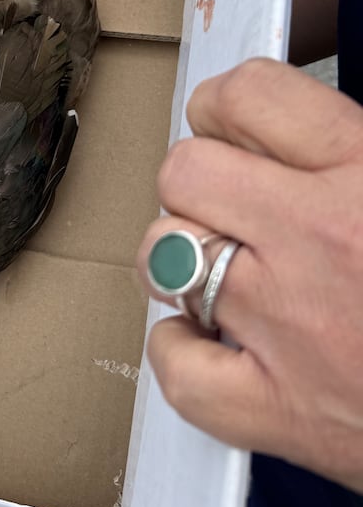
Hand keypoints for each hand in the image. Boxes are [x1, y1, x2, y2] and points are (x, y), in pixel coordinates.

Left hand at [137, 57, 362, 491]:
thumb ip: (358, 143)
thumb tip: (302, 126)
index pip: (244, 95)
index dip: (226, 105)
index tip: (232, 126)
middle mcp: (318, 240)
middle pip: (185, 171)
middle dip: (200, 178)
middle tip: (230, 198)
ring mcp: (290, 328)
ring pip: (164, 255)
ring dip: (183, 254)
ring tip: (225, 265)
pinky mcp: (280, 411)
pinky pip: (177, 370)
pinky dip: (180, 352)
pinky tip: (210, 339)